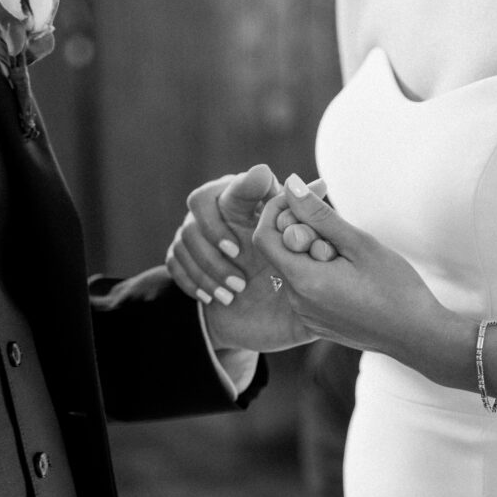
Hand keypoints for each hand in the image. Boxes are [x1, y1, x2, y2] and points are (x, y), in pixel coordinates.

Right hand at [165, 164, 324, 351]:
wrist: (259, 314)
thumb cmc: (286, 273)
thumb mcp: (301, 250)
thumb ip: (308, 217)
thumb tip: (322, 184)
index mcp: (247, 199)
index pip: (235, 182)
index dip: (240, 192)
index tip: (258, 219)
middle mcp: (217, 209)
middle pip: (199, 200)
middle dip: (215, 231)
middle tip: (237, 256)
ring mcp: (194, 230)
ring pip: (185, 234)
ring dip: (209, 265)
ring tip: (234, 292)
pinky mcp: (180, 256)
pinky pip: (174, 260)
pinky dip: (193, 281)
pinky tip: (214, 298)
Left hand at [252, 174, 469, 382]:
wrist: (418, 336)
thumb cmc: (395, 288)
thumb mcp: (359, 243)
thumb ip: (319, 214)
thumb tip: (291, 184)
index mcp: (304, 282)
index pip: (264, 237)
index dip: (277, 212)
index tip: (305, 200)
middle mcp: (297, 302)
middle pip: (280, 253)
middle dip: (302, 232)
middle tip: (338, 234)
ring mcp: (305, 316)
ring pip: (293, 269)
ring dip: (312, 253)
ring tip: (349, 258)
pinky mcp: (316, 323)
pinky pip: (305, 288)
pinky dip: (318, 271)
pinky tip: (349, 275)